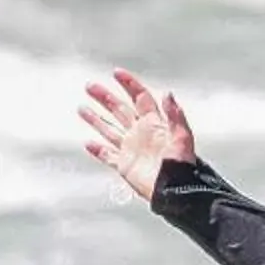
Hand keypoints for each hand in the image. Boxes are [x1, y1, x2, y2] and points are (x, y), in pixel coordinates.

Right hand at [79, 68, 194, 202]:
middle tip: (90, 86)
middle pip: (119, 110)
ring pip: (109, 129)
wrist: (175, 191)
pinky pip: (108, 156)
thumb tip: (168, 93)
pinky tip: (87, 143)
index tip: (116, 73)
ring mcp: (131, 149)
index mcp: (154, 124)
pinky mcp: (125, 165)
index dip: (129, 84)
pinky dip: (98, 150)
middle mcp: (140, 133)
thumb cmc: (182, 166)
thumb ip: (175, 116)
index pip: (140, 98)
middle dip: (105, 97)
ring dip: (95, 119)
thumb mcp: (183, 138)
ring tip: (82, 108)